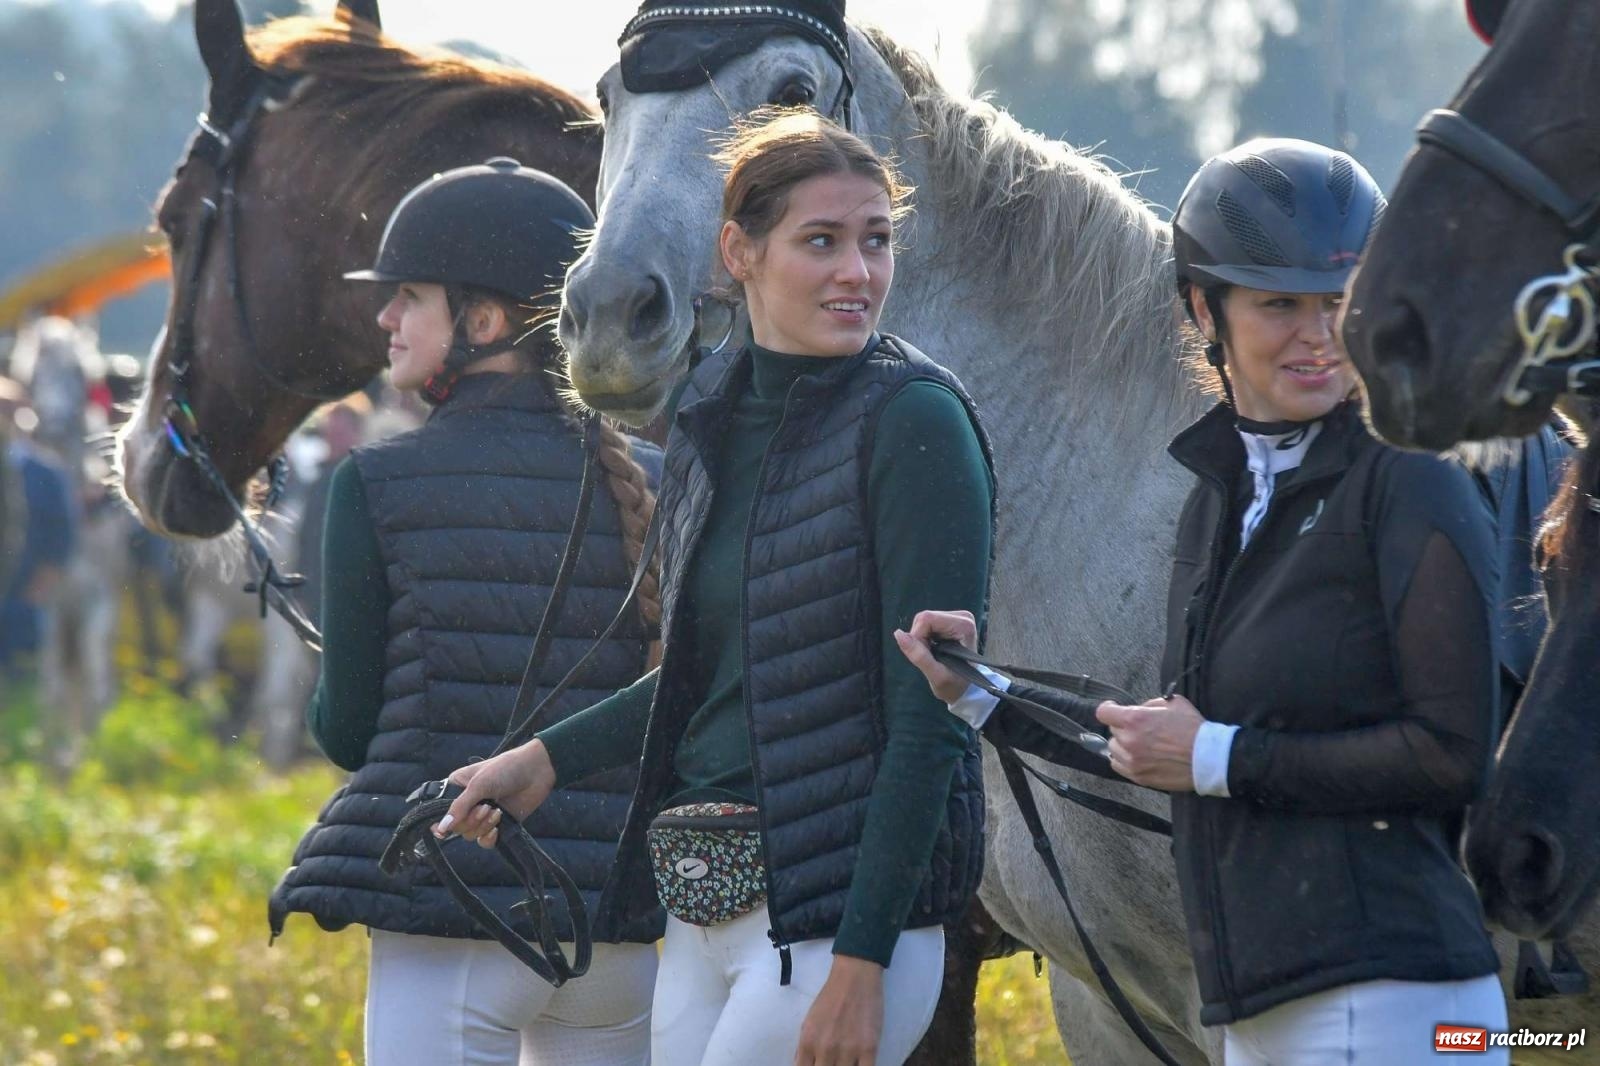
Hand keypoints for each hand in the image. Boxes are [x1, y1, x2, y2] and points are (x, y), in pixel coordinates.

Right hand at [433, 740, 556, 848]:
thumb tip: (441, 828)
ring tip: (497, 811)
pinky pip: (485, 841)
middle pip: (456, 827)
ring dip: (483, 826)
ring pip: (470, 835)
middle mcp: (468, 802)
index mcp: (457, 788)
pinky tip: (497, 829)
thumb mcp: (479, 784)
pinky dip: (489, 838)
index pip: (439, 811)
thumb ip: (459, 807)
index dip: (440, 822)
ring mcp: (483, 814)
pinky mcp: (498, 824)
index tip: (443, 830)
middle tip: (486, 807)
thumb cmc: (506, 768)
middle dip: (471, 820)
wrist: (537, 770)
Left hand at [795, 955, 884, 1065]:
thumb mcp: (809, 1022)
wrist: (855, 977)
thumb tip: (801, 1065)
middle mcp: (825, 1050)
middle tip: (833, 1062)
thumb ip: (804, 1048)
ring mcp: (848, 1050)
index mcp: (808, 1043)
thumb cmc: (830, 998)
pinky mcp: (869, 1048)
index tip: (818, 1065)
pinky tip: (860, 1063)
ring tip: (846, 1060)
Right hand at [893, 609, 977, 703]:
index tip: (926, 656)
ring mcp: (957, 617)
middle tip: (930, 657)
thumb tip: (898, 633)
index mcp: (964, 626)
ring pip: (924, 620)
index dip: (917, 637)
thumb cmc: (955, 684)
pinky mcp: (950, 620)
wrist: (966, 688)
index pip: (927, 619)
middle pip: (924, 618)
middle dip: (920, 638)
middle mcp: (963, 617)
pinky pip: (927, 624)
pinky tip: (935, 649)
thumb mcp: (937, 676)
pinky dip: (925, 638)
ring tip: (933, 655)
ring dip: (922, 639)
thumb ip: (918, 656)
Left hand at [1095, 695, 1205, 791]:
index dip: (1109, 709)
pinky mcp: (1138, 776)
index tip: (1114, 710)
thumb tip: (1139, 709)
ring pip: (1114, 749)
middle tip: (1140, 729)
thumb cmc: (1193, 729)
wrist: (1207, 758)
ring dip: (1123, 744)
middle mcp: (1129, 740)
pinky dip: (1124, 760)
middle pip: (1112, 731)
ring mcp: (1132, 760)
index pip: (1104, 713)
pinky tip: (1137, 757)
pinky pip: (1118, 765)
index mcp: (1135, 719)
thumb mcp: (1174, 703)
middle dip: (1123, 727)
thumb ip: (1151, 704)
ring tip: (1140, 744)